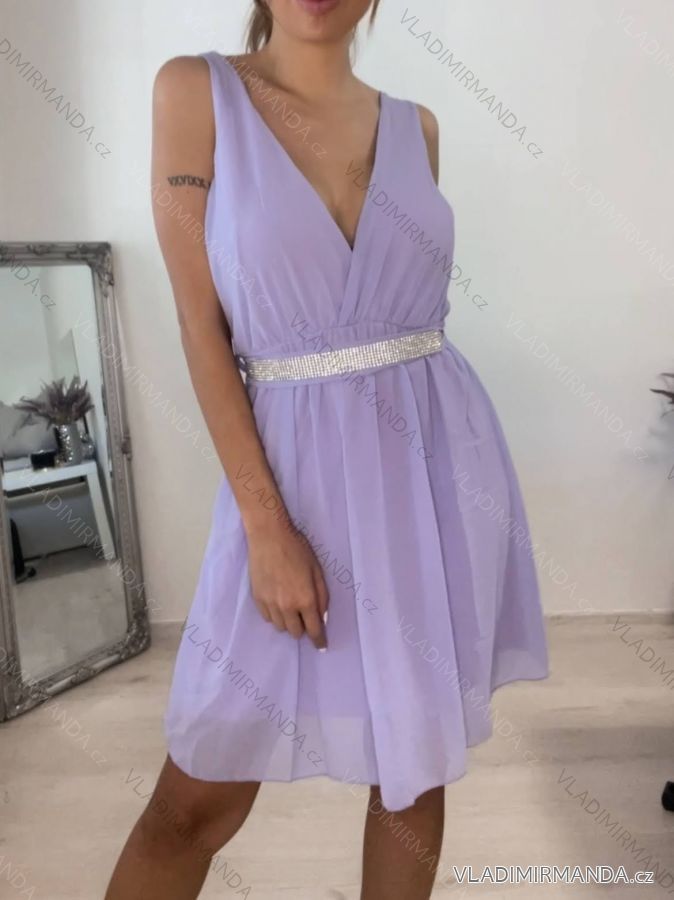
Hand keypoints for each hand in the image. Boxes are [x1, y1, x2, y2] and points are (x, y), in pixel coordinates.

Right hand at [246, 521, 328, 649]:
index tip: (322, 646)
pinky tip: (278, 604)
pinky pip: (267, 618)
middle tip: (305, 616)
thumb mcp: (317, 571)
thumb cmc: (298, 550)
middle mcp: (287, 607)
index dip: (319, 640)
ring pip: (280, 627)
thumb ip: (322, 596)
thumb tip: (322, 617)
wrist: (269, 537)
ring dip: (288, 623)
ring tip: (290, 608)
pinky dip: (275, 616)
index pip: (313, 630)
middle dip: (303, 628)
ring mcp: (270, 604)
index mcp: (305, 600)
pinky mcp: (257, 599)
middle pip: (295, 632)